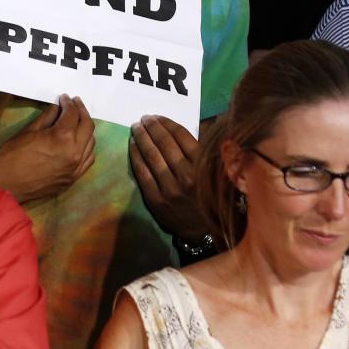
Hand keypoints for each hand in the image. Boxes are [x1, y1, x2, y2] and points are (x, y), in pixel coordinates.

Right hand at [0, 94, 94, 203]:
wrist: (4, 184)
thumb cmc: (12, 155)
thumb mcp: (30, 130)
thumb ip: (48, 117)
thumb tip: (58, 107)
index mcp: (63, 138)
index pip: (72, 114)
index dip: (68, 103)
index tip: (65, 97)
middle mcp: (74, 152)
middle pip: (87, 126)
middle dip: (81, 111)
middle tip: (75, 103)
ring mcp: (76, 167)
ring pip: (91, 143)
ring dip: (86, 129)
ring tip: (77, 121)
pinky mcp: (73, 178)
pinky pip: (88, 159)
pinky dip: (86, 147)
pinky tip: (79, 141)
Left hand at [129, 115, 207, 239]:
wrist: (200, 231)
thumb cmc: (209, 196)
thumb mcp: (216, 172)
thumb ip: (206, 150)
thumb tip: (196, 125)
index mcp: (202, 167)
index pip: (182, 137)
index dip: (167, 123)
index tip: (158, 117)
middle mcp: (186, 176)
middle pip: (164, 144)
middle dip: (152, 128)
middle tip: (144, 118)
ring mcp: (169, 189)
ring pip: (152, 156)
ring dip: (142, 138)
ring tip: (136, 127)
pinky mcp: (156, 200)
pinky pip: (143, 173)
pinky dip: (136, 157)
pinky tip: (133, 146)